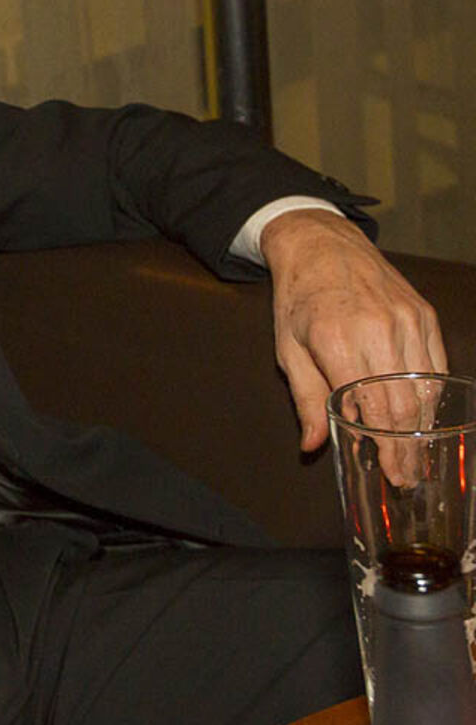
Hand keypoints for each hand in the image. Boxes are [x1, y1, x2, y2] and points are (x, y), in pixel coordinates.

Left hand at [261, 209, 445, 450]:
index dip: (387, 446)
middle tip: (409, 477)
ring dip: (425, 427)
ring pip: (426, 387)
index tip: (393, 473)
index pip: (372, 408)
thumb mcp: (288, 350)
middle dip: (409, 447)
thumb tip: (314, 444)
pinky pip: (436, 364)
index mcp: (336, 340)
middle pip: (404, 404)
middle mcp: (378, 329)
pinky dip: (432, 395)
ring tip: (419, 456)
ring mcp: (406, 320)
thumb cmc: (298, 301)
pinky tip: (426, 418)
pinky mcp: (423, 314)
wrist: (322, 247)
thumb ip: (306, 399)